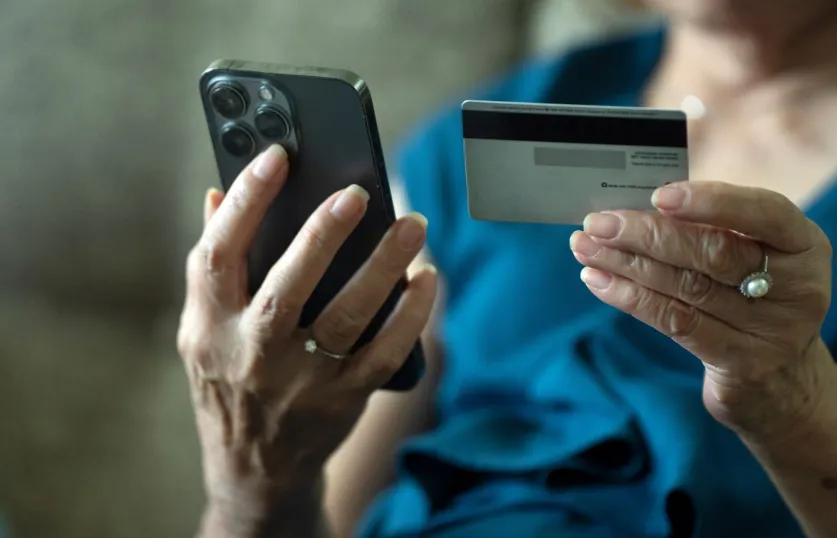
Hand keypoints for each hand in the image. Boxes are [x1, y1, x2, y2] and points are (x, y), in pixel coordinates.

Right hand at [177, 145, 436, 535]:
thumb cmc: (229, 380)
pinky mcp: (344, 398)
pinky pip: (386, 352)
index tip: (277, 155)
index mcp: (209, 325)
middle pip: (288, 285)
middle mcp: (252, 351)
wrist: (255, 469)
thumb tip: (219, 193)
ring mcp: (301, 379)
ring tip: (414, 224)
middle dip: (322, 235)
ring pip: (348, 316)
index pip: (218, 253)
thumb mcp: (201, 329)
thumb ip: (212, 266)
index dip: (245, 202)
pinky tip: (428, 279)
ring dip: (384, 267)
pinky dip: (411, 315)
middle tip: (357, 192)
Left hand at [569, 181, 832, 437]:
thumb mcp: (758, 257)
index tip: (659, 195)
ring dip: (627, 264)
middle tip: (598, 222)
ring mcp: (771, 331)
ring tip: (585, 247)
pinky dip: (631, 297)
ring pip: (686, 288)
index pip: (765, 213)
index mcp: (806, 245)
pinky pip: (675, 322)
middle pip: (713, 253)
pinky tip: (599, 280)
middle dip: (647, 233)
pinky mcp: (740, 364)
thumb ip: (716, 228)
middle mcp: (798, 287)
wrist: (786, 381)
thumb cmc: (757, 297)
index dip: (711, 202)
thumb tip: (637, 203)